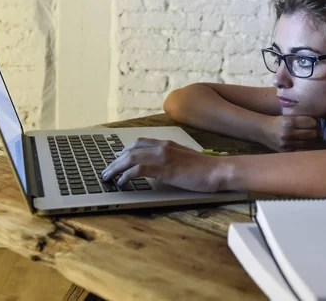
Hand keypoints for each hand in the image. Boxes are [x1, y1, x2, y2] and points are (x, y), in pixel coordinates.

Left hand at [100, 138, 226, 191]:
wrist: (218, 170)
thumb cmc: (205, 169)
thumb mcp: (186, 159)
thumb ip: (172, 159)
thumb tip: (161, 168)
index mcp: (168, 143)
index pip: (139, 143)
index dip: (124, 151)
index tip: (117, 160)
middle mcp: (163, 147)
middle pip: (130, 150)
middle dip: (115, 161)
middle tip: (107, 171)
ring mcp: (163, 157)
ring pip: (130, 158)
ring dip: (116, 168)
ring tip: (108, 177)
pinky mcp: (164, 169)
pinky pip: (138, 170)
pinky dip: (126, 176)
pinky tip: (122, 182)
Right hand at [261, 115, 322, 151]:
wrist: (262, 131)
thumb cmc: (277, 122)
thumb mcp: (288, 117)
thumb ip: (301, 119)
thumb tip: (319, 123)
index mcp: (289, 122)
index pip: (311, 122)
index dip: (317, 122)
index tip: (317, 123)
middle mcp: (288, 133)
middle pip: (312, 133)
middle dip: (317, 132)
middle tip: (318, 131)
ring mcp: (287, 144)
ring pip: (309, 143)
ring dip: (314, 140)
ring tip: (314, 138)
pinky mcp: (286, 152)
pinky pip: (303, 150)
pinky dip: (307, 147)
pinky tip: (308, 144)